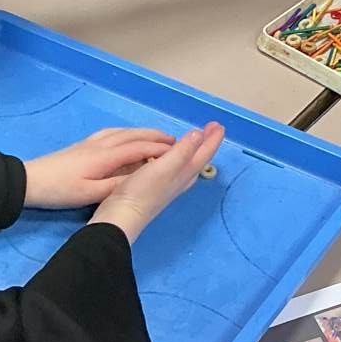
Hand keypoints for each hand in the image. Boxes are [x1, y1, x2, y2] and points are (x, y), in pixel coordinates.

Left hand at [24, 127, 178, 208]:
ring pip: (125, 131)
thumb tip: (142, 179)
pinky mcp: (84, 144)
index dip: (162, 149)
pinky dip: (128, 132)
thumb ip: (117, 186)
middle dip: (157, 137)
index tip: (181, 151)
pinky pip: (113, 132)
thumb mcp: (89, 194)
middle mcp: (102, 144)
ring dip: (145, 132)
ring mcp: (92, 142)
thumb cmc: (59, 190)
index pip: (141, 148)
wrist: (29, 181)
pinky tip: (128, 135)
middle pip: (135, 135)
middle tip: (177, 142)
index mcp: (106, 156)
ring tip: (159, 138)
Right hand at [91, 123, 224, 244]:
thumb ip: (183, 150)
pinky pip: (175, 167)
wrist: (122, 216)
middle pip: (199, 158)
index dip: (212, 138)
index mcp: (185, 172)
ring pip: (188, 164)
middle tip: (211, 128)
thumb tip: (199, 134)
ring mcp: (170, 185)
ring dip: (193, 149)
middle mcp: (181, 179)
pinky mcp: (157, 187)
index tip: (218, 125)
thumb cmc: (143, 190)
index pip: (204, 153)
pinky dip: (178, 157)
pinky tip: (170, 157)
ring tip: (194, 138)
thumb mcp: (165, 167)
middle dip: (206, 142)